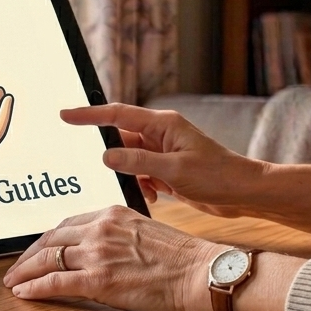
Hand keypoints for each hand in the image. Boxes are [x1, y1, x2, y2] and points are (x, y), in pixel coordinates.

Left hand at [3, 205, 222, 310]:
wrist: (201, 272)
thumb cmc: (182, 258)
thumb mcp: (144, 231)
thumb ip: (118, 235)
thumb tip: (100, 248)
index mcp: (110, 214)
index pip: (66, 225)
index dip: (46, 241)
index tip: (36, 251)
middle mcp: (99, 229)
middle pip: (50, 240)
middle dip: (27, 256)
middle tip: (14, 269)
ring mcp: (97, 254)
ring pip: (47, 260)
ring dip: (24, 272)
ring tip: (13, 283)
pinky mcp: (98, 280)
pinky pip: (55, 283)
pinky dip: (34, 288)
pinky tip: (24, 294)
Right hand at [59, 104, 261, 216]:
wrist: (244, 192)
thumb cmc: (219, 175)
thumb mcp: (174, 169)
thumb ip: (138, 162)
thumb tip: (106, 156)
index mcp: (162, 125)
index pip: (116, 115)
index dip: (89, 115)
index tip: (65, 116)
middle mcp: (160, 134)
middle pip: (120, 139)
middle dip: (111, 156)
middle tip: (101, 169)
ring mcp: (162, 151)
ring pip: (129, 159)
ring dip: (130, 175)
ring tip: (145, 188)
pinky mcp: (165, 168)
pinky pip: (140, 173)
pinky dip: (140, 184)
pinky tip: (152, 195)